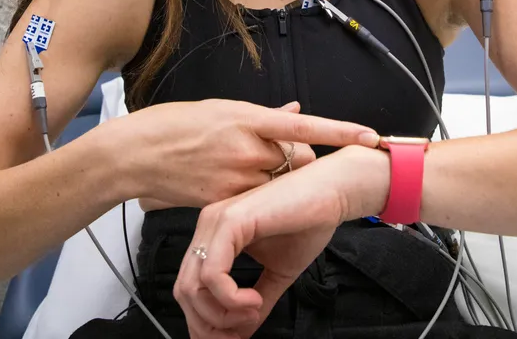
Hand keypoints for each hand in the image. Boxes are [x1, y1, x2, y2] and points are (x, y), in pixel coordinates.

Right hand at [123, 99, 379, 210]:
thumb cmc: (173, 125)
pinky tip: (234, 184)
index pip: (306, 125)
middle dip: (300, 159)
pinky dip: (257, 194)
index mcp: (247, 117)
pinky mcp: (225, 199)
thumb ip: (261, 116)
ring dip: (278, 179)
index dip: (342, 131)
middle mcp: (247, 147)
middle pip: (297, 158)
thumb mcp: (221, 110)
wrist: (134, 154)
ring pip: (278, 181)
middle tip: (283, 156)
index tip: (371, 136)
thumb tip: (295, 110)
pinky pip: (255, 199)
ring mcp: (237, 176)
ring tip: (246, 168)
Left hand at [172, 145, 389, 337]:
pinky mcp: (230, 221)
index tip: (234, 337)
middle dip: (209, 325)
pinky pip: (212, 274)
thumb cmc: (308, 223)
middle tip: (240, 334)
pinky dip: (230, 298)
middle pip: (184, 291)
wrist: (332, 191)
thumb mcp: (277, 274)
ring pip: (192, 287)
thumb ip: (255, 302)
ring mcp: (215, 222)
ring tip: (253, 312)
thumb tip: (240, 334)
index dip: (205, 322)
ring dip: (221, 314)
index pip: (189, 287)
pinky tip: (253, 300)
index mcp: (214, 236)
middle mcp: (207, 227)